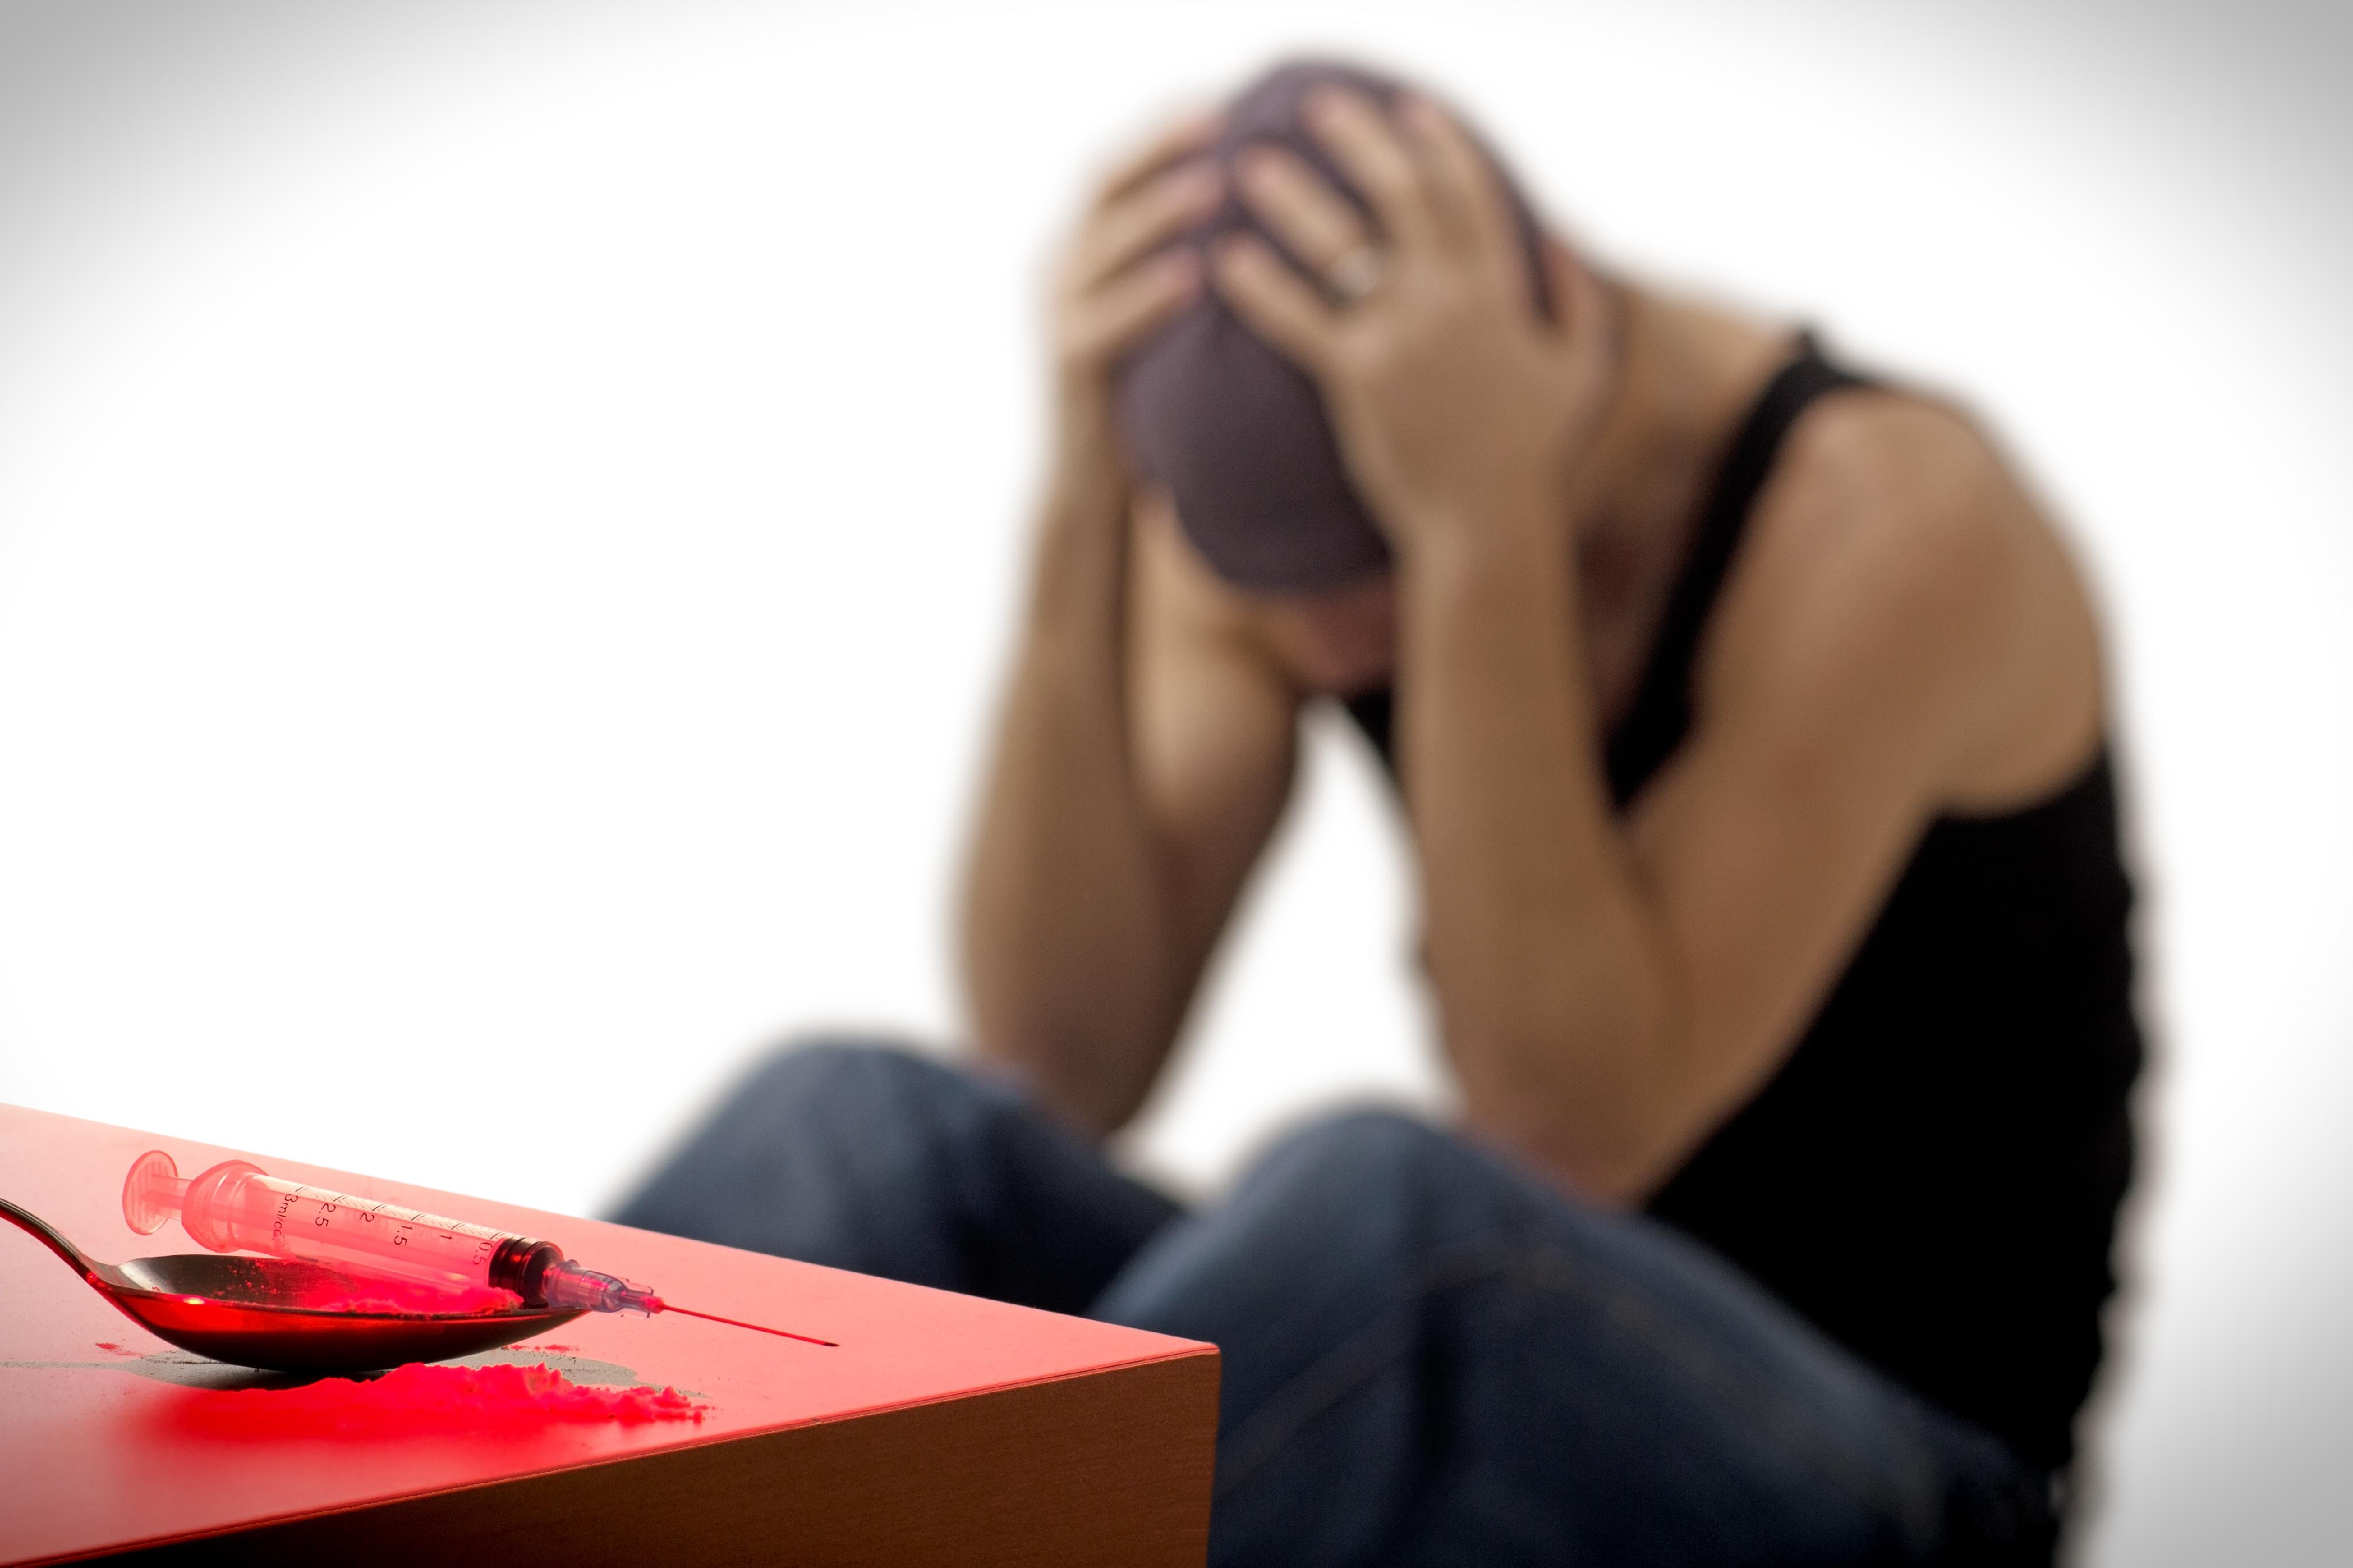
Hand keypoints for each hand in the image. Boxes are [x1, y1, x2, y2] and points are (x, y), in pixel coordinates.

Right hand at [1040, 105, 1223, 518]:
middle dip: (1158, 149)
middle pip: (1101, 187)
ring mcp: (1055, 315)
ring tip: (1213, 187)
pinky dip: (1146, 297)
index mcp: (1083, 246)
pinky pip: (1103, 323)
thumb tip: (1264, 206)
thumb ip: (1189, 260)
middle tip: (1219, 124)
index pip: (1117, 168)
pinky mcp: (1065, 366)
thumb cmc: (1149, 389)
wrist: (1092, 483)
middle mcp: (1059, 268)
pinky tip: (1193, 280)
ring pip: (1100, 248)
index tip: (1220, 101)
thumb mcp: (1164, 314)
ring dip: (1157, 215)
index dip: (1161, 130)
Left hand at [1210, 88, 1615, 559]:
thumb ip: (1576, 298)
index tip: (1407, 108)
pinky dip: (1259, 286)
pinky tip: (1225, 261)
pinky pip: (1297, 318)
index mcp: (1501, 289)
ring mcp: (1404, 334)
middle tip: (1316, 108)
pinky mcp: (1358, 377)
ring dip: (1290, 196)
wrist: (1487, 522)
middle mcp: (1452, 298)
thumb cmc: (1531, 453)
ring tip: (1250, 167)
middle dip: (1356, 139)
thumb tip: (1560, 236)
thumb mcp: (1576, 369)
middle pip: (1399, 191)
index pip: (1468, 190)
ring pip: (1338, 243)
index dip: (1438, 142)